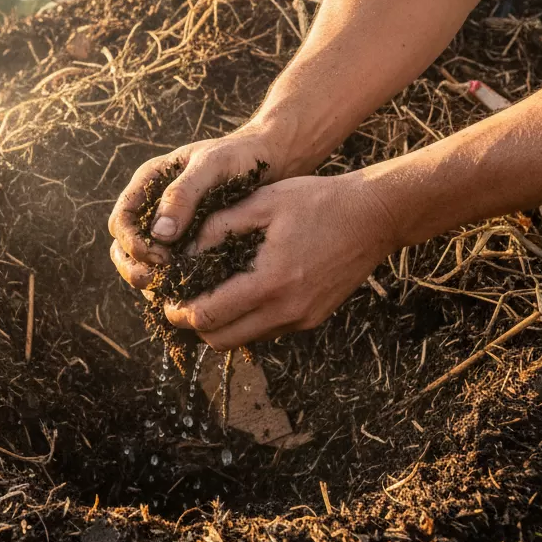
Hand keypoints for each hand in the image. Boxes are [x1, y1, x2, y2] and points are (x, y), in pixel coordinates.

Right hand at [108, 125, 287, 289]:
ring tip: (174, 291)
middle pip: (123, 246)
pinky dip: (173, 280)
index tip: (161, 257)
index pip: (122, 220)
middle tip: (160, 282)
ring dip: (151, 279)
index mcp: (148, 183)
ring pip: (142, 261)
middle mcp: (152, 206)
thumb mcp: (212, 166)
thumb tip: (159, 234)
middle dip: (135, 268)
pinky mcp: (187, 243)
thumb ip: (184, 194)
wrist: (269, 160)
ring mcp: (168, 226)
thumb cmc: (239, 156)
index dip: (133, 243)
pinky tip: (192, 290)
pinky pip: (168, 266)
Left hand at [163, 172, 398, 348]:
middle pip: (221, 341)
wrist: (375, 216)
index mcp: (269, 282)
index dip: (179, 312)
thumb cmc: (317, 201)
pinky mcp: (312, 319)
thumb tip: (182, 252)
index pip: (208, 317)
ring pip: (243, 340)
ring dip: (219, 325)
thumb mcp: (261, 202)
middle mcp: (286, 311)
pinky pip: (266, 331)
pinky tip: (238, 292)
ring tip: (205, 296)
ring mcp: (302, 319)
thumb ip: (217, 227)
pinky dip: (245, 320)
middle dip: (194, 325)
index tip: (165, 299)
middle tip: (180, 301)